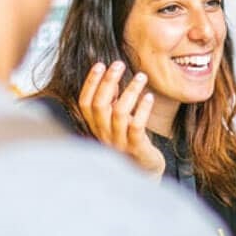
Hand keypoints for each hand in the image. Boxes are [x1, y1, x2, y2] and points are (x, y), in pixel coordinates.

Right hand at [77, 61, 165, 179]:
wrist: (144, 172)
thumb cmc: (130, 142)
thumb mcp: (116, 122)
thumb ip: (111, 103)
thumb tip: (110, 76)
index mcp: (95, 127)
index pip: (85, 103)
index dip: (90, 83)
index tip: (100, 64)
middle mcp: (103, 134)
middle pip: (99, 105)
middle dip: (108, 82)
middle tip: (119, 64)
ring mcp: (118, 142)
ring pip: (119, 113)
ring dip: (130, 91)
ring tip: (141, 76)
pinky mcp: (136, 148)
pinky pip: (137, 126)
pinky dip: (143, 109)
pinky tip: (150, 97)